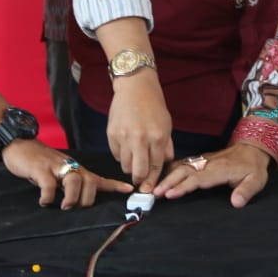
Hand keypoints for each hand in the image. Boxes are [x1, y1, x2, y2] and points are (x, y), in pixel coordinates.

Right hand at [0, 139, 132, 209]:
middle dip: (86, 199)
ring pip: (74, 181)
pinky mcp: (40, 169)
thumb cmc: (40, 163)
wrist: (19, 144)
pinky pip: (49, 184)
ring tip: (64, 207)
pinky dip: (48, 197)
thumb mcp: (59, 173)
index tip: (129, 190)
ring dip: (71, 198)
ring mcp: (55, 166)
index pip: (99, 179)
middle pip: (89, 182)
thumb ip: (70, 186)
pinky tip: (44, 202)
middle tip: (74, 208)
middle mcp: (70, 166)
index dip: (114, 185)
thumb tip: (79, 204)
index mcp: (76, 169)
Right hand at [108, 72, 172, 191]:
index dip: (153, 181)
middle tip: (140, 179)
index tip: (149, 189)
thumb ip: (166, 147)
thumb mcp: (166, 125)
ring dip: (130, 166)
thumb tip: (164, 166)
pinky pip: (116, 155)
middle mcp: (141, 139)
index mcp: (158, 137)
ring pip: (125, 166)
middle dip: (140, 179)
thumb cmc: (153, 106)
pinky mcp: (111, 134)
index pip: (155, 167)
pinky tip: (126, 145)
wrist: (135, 87)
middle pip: (138, 172)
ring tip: (134, 156)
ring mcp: (124, 137)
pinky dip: (121, 155)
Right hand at [153, 144, 271, 207]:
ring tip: (153, 185)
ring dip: (167, 175)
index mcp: (220, 170)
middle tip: (154, 192)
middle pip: (185, 171)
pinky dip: (172, 168)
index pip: (198, 179)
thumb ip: (246, 191)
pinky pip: (184, 163)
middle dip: (168, 181)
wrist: (253, 148)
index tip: (169, 194)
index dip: (183, 186)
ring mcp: (204, 160)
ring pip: (182, 166)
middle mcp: (208, 164)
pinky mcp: (202, 160)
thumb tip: (236, 202)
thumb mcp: (256, 180)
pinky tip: (162, 174)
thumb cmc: (253, 167)